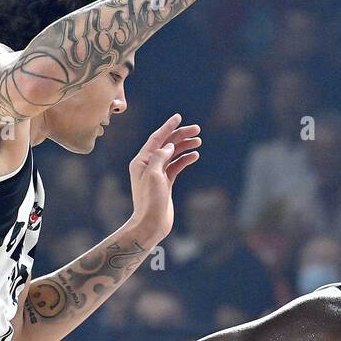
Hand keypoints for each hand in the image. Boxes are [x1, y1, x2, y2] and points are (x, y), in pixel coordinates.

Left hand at [127, 113, 201, 244]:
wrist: (151, 224)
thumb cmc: (150, 201)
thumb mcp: (154, 175)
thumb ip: (160, 157)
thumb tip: (169, 145)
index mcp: (141, 161)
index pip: (156, 139)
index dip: (168, 127)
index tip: (179, 117)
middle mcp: (148, 165)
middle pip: (166, 144)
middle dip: (181, 136)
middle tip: (197, 129)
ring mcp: (158, 174)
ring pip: (173, 155)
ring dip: (185, 147)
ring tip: (198, 141)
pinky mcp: (166, 183)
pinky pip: (176, 166)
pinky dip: (185, 160)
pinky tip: (195, 155)